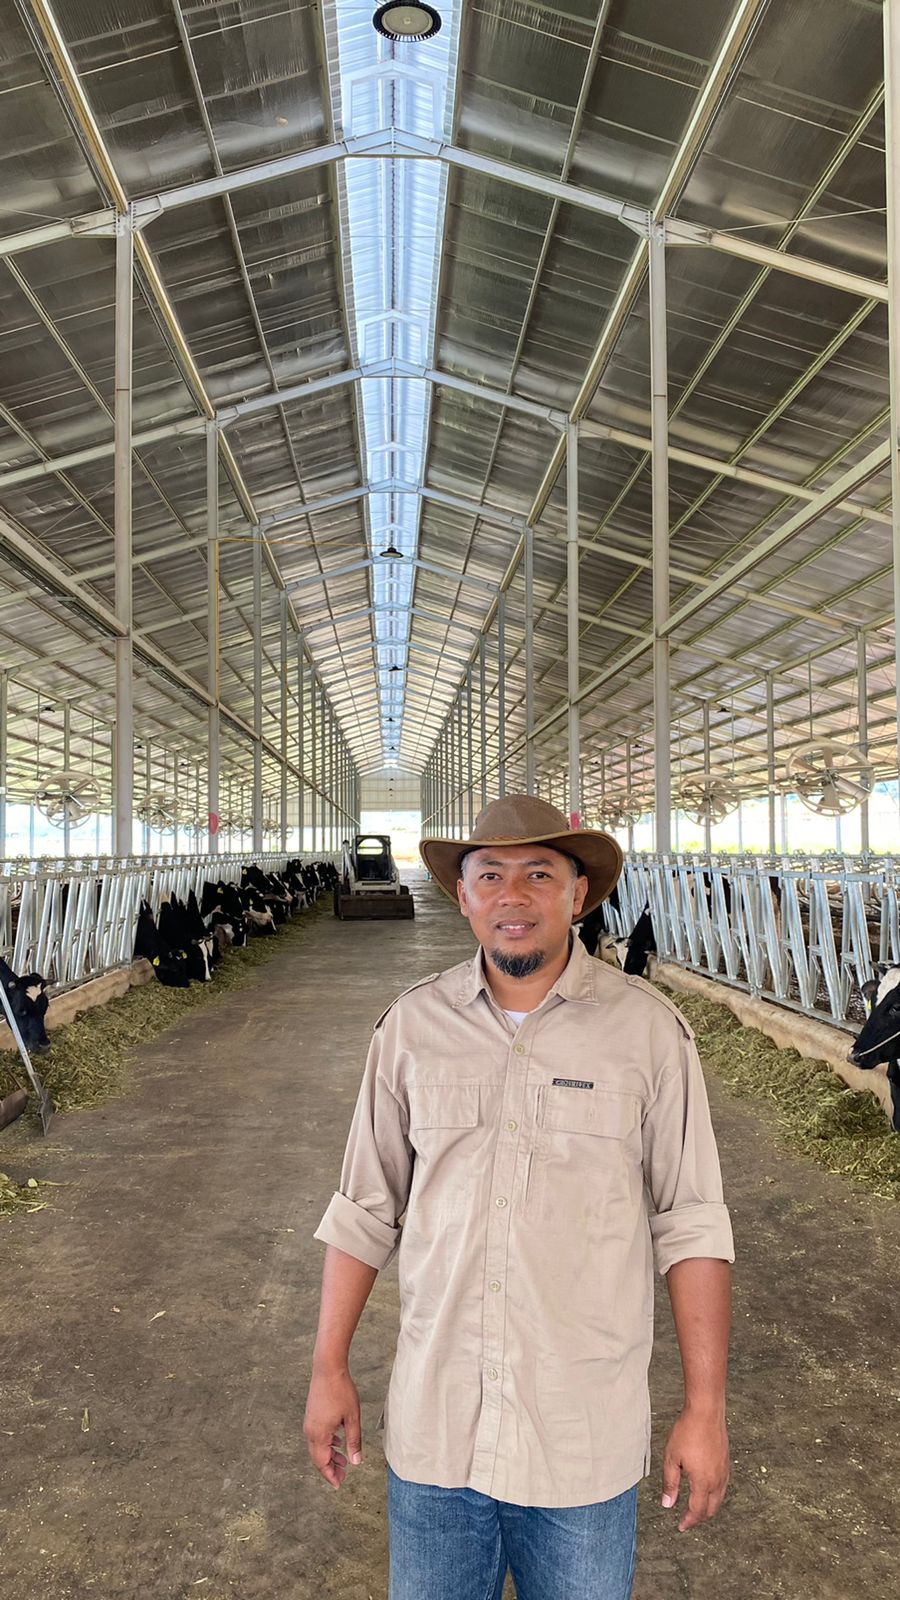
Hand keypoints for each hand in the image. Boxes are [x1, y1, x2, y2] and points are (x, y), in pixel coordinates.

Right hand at [303, 1364, 363, 1488]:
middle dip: (330, 1468)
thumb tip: (356, 1462)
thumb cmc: (341, 1391)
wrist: (327, 1368)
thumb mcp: (352, 1418)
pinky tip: (337, 1441)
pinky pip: (317, 1436)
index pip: (322, 1463)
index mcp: (319, 1434)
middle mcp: (310, 1431)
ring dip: (329, 1456)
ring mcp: (309, 1423)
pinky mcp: (311, 1415)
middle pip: (318, 1457)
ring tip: (344, 1461)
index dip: (330, 1476)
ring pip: (317, 1447)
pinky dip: (327, 1444)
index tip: (339, 1485)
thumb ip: (353, 1441)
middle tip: (343, 1476)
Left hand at [661, 1406, 729, 1531]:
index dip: (689, 1521)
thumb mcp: (672, 1458)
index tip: (681, 1526)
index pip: (697, 1511)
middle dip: (699, 1518)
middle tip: (688, 1520)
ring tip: (696, 1508)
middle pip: (711, 1509)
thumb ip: (670, 1483)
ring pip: (719, 1499)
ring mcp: (723, 1471)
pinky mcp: (726, 1462)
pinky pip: (723, 1487)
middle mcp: (716, 1480)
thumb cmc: (687, 1432)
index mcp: (702, 1482)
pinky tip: (706, 1490)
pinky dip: (714, 1495)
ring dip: (708, 1507)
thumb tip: (668, 1504)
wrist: (706, 1412)